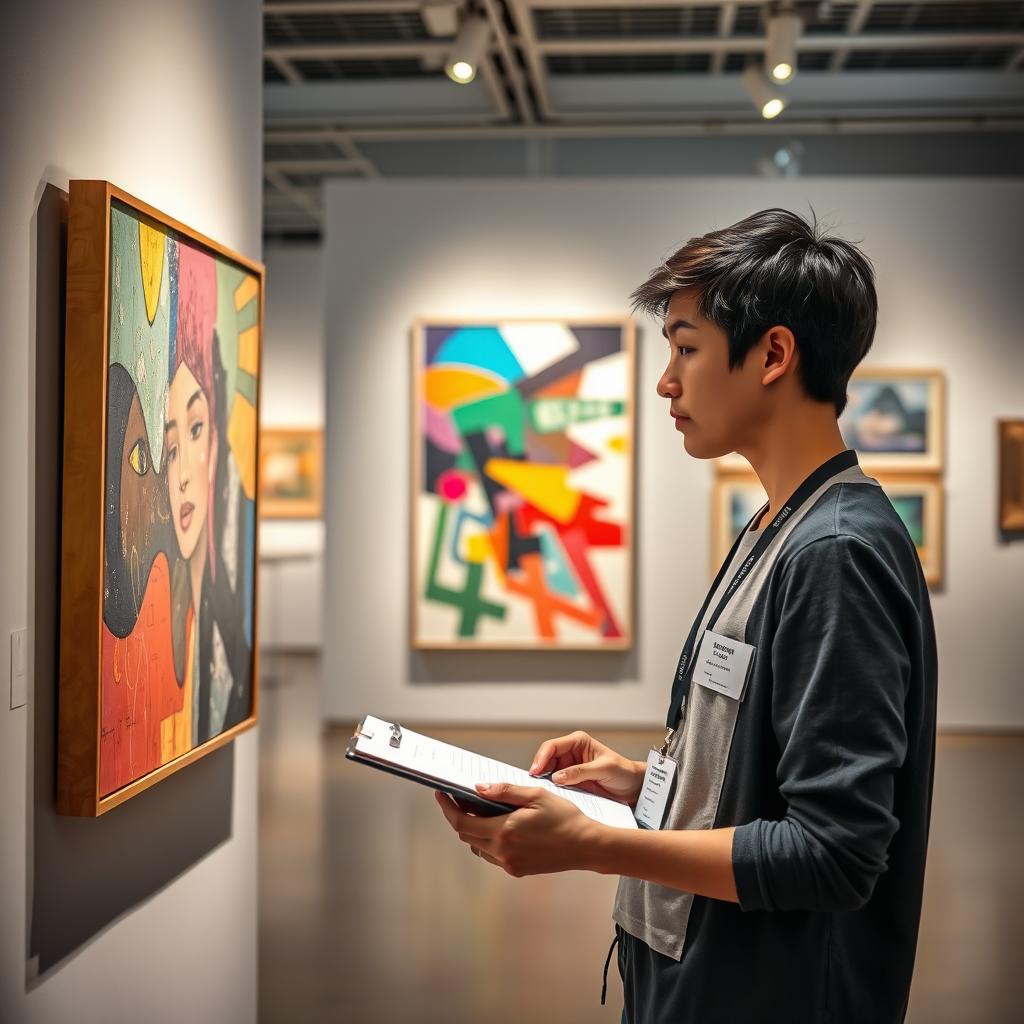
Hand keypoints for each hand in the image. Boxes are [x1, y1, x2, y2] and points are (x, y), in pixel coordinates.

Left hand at [434, 784, 598, 876]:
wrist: (585, 845)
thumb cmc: (564, 818)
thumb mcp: (535, 795)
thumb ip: (504, 791)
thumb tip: (478, 789)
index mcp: (504, 831)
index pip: (463, 822)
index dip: (448, 808)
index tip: (442, 795)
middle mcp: (503, 851)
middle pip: (466, 835)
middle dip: (458, 816)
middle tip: (458, 799)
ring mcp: (509, 864)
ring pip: (478, 846)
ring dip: (473, 829)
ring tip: (480, 810)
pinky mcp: (517, 870)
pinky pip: (492, 855)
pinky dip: (488, 840)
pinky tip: (498, 826)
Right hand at [528, 730, 644, 806]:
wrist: (633, 787)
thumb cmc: (623, 772)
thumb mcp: (603, 769)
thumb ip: (580, 772)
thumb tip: (557, 777)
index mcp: (578, 741)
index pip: (552, 746)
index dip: (541, 758)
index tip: (535, 771)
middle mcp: (571, 752)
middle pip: (546, 759)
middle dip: (539, 770)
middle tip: (533, 783)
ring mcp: (569, 767)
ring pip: (548, 772)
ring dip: (543, 780)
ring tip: (540, 790)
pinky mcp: (571, 780)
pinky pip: (556, 783)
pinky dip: (551, 788)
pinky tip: (549, 794)